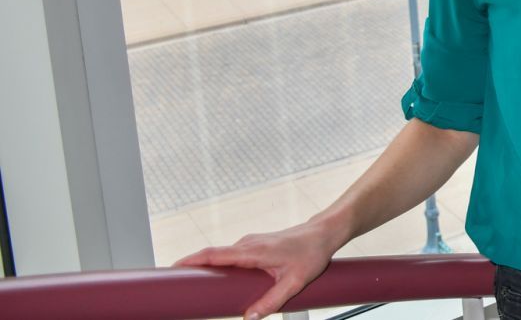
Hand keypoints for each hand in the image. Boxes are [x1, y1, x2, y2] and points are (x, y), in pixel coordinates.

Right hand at [175, 220, 340, 319]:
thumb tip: (248, 318)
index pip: (214, 254)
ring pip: (221, 256)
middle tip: (174, 285)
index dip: (191, 261)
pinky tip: (218, 280)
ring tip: (192, 286)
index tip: (172, 269)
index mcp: (252, 251)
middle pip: (212, 255)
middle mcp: (247, 243)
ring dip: (206, 268)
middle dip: (191, 268)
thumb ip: (272, 301)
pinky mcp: (255, 245)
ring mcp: (250, 243)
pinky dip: (219, 266)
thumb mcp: (295, 283)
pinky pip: (231, 255)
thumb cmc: (312, 255)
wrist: (324, 233)